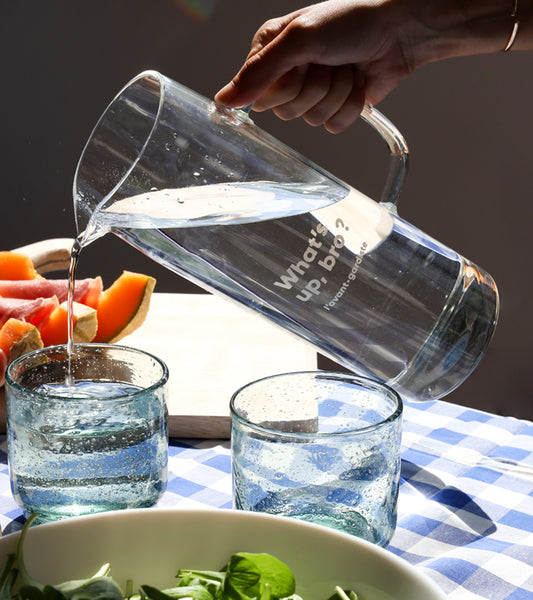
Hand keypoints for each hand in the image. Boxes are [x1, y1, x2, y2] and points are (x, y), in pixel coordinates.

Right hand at [215, 0, 416, 132]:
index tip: (301, 62)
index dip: (284, 84)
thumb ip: (259, 72)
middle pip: (286, 111)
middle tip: (328, 62)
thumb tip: (222, 101)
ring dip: (337, 93)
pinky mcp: (335, 108)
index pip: (260, 94)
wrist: (398, 32)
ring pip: (313, 120)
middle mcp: (287, 75)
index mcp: (270, 53)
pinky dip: (351, 105)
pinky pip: (334, 126)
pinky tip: (357, 82)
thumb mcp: (299, 39)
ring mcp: (312, 94)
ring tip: (346, 68)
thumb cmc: (350, 23)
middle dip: (315, 87)